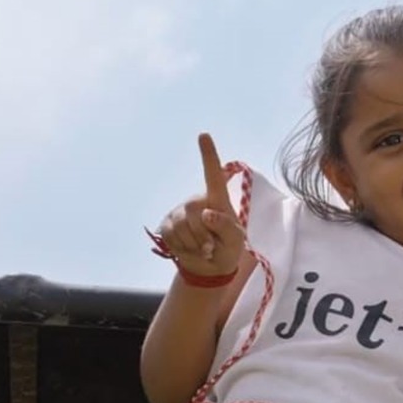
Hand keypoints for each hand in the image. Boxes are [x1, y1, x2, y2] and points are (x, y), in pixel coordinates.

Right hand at [155, 134, 245, 276]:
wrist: (208, 267)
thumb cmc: (228, 247)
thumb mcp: (236, 240)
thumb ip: (226, 227)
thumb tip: (207, 214)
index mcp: (217, 199)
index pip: (213, 174)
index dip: (208, 155)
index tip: (204, 135)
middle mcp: (196, 200)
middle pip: (193, 212)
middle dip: (203, 234)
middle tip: (211, 246)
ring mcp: (179, 212)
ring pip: (181, 226)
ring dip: (193, 243)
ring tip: (202, 248)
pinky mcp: (167, 224)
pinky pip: (170, 235)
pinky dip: (182, 247)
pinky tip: (189, 248)